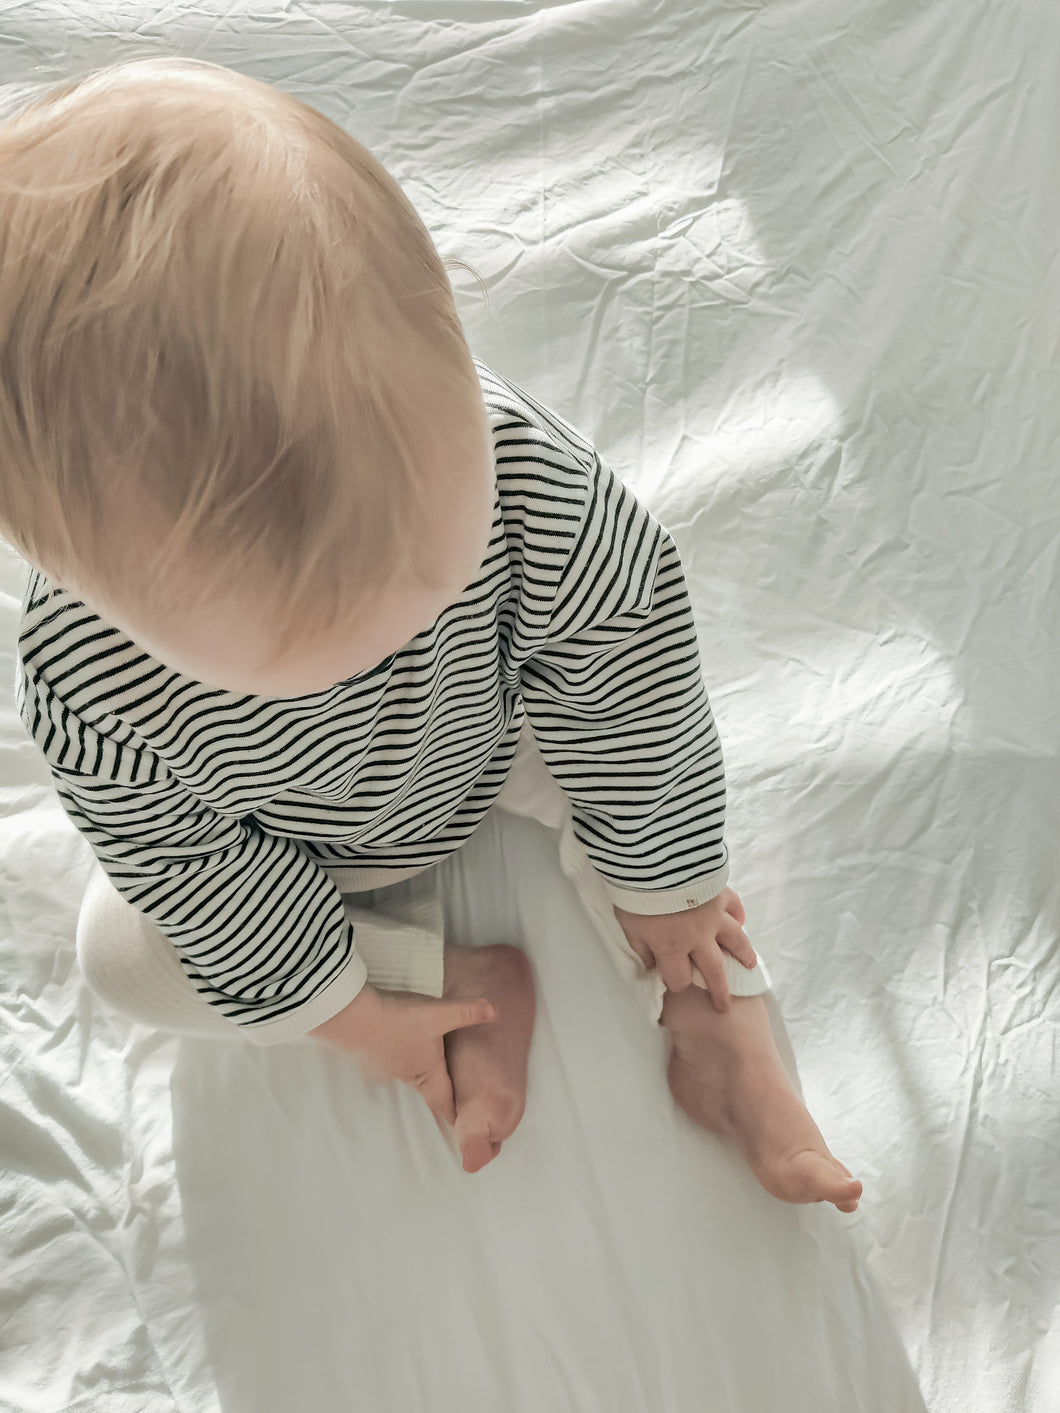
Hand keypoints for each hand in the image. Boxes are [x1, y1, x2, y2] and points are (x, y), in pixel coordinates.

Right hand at [308, 985, 495, 1130]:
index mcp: (428, 1074)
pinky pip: (400, 1064)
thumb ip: (467, 1012)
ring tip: (440, 1083)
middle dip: (447, 1101)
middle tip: (461, 1110)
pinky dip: (410, 1064)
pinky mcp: (379, 1053)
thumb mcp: (437, 1013)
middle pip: (432, 1094)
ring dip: (428, 1082)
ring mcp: (391, 1066)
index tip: (470, 1131)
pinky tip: (410, 1053)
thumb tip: (496, 1010)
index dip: (459, 1118)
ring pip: (415, 1079)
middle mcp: (410, 1076)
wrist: (352, 1016)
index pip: (447, 1104)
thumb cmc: (397, 1020)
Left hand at [613, 886, 756, 1011]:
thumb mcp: (629, 926)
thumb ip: (641, 947)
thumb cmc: (635, 894)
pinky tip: (740, 922)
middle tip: (725, 1005)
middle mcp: (697, 938)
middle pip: (713, 971)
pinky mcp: (719, 893)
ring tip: (749, 965)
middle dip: (719, 991)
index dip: (677, 983)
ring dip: (743, 955)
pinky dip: (739, 916)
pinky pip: (735, 907)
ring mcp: (713, 916)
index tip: (676, 982)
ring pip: (735, 941)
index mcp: (672, 948)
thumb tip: (650, 963)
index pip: (679, 979)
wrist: (657, 860)